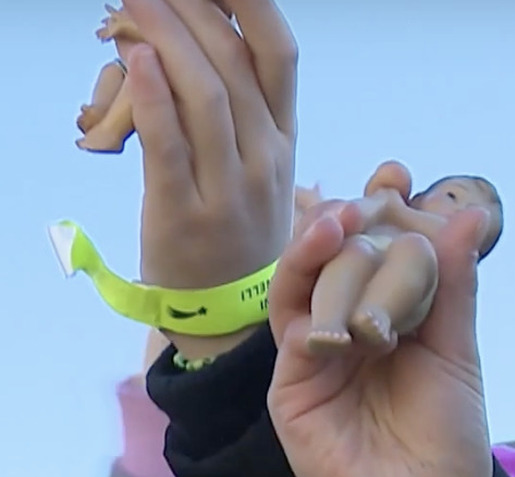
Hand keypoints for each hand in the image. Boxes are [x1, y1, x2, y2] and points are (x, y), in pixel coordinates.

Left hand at [123, 0, 296, 355]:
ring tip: (135, 2)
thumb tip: (190, 45)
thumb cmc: (238, 232)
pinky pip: (171, 145)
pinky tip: (135, 59)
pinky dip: (153, 97)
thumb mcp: (259, 170)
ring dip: (167, 38)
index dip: (256, 5)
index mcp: (284, 139)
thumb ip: (239, 113)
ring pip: (206, 96)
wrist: (231, 313)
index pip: (279, 57)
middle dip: (193, 9)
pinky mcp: (185, 212)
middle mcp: (265, 157)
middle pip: (234, 64)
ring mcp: (230, 187)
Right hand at [267, 161, 492, 476]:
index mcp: (392, 321)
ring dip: (325, 243)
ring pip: (310, 281)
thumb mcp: (456, 352)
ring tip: (345, 215)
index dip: (388, 213)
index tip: (398, 173)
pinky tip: (329, 253)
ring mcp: (316, 354)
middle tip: (380, 188)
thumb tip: (471, 212)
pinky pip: (291, 322)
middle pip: (342, 257)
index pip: (381, 253)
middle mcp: (350, 330)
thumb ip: (453, 285)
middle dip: (358, 218)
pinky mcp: (291, 383)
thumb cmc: (448, 440)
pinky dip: (306, 286)